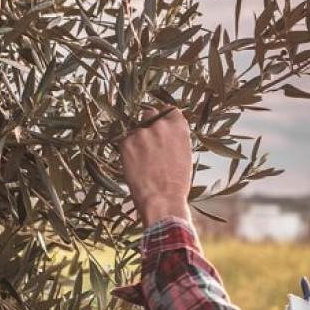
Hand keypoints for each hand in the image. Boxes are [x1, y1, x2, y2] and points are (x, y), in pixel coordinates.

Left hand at [120, 107, 192, 226]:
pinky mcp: (126, 142)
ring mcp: (141, 132)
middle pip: (150, 113)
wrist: (163, 200)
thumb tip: (166, 132)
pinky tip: (136, 166)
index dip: (164, 117)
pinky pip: (125, 141)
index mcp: (179, 127)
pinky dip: (129, 151)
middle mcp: (160, 125)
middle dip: (148, 124)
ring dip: (138, 139)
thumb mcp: (184, 154)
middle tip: (149, 142)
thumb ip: (175, 137)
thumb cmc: (177, 183)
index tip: (161, 124)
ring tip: (143, 160)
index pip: (169, 110)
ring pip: (136, 129)